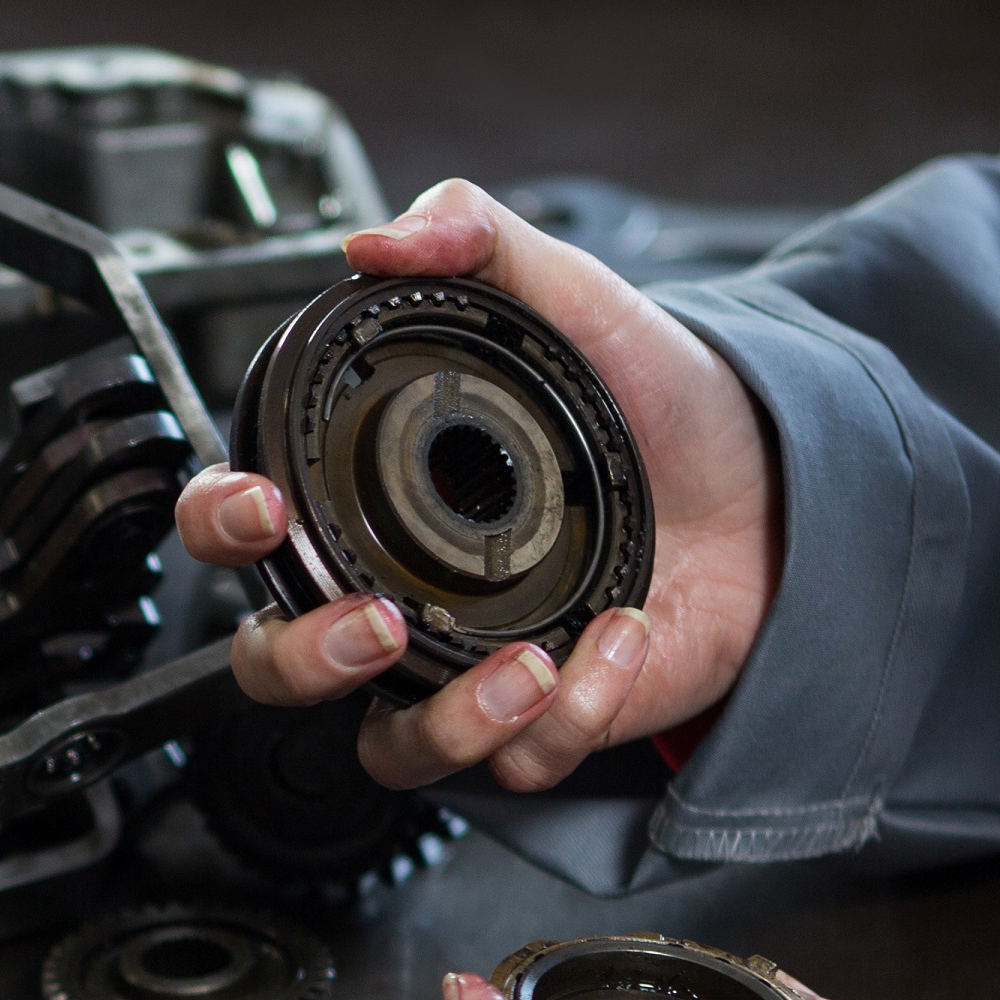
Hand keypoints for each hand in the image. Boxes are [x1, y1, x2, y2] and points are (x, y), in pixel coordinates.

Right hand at [179, 180, 780, 793]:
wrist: (776, 477)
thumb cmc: (656, 401)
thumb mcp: (569, 293)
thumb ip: (473, 236)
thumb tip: (379, 237)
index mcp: (368, 501)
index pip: (242, 530)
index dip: (223, 525)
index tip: (263, 507)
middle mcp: (397, 595)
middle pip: (277, 667)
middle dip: (308, 658)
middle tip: (376, 622)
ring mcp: (463, 669)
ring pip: (389, 751)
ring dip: (446, 723)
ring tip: (527, 669)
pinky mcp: (547, 724)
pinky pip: (520, 763)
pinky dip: (574, 714)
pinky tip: (623, 638)